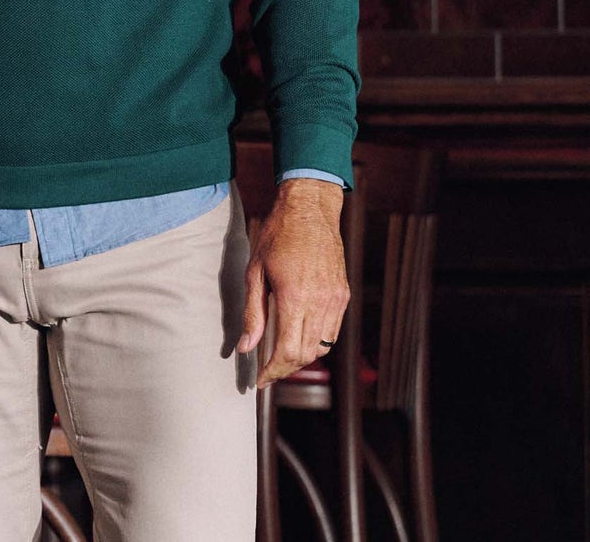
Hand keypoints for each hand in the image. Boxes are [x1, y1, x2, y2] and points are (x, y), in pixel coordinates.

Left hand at [236, 177, 349, 387]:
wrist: (310, 209)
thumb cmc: (277, 235)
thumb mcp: (255, 271)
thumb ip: (253, 312)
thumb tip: (246, 347)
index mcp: (295, 298)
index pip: (286, 352)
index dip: (272, 372)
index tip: (259, 380)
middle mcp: (320, 302)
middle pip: (305, 355)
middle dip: (284, 368)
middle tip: (266, 370)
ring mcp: (335, 299)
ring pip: (321, 347)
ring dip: (301, 357)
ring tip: (280, 354)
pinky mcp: (343, 294)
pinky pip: (332, 330)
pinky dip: (316, 341)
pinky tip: (299, 334)